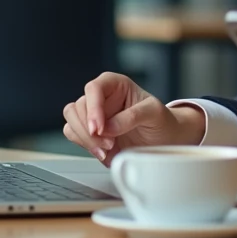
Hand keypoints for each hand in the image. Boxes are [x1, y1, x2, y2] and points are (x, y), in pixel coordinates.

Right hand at [62, 73, 204, 160]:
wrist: (164, 139)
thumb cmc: (162, 120)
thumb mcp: (154, 113)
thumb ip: (132, 116)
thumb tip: (108, 128)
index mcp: (115, 84)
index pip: (94, 89)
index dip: (93, 108)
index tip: (99, 128)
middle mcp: (101, 97)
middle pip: (78, 107)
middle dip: (89, 130)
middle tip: (109, 144)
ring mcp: (93, 114)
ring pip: (71, 121)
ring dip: (85, 139)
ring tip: (108, 150)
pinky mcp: (90, 131)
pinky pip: (74, 135)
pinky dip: (85, 146)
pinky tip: (105, 153)